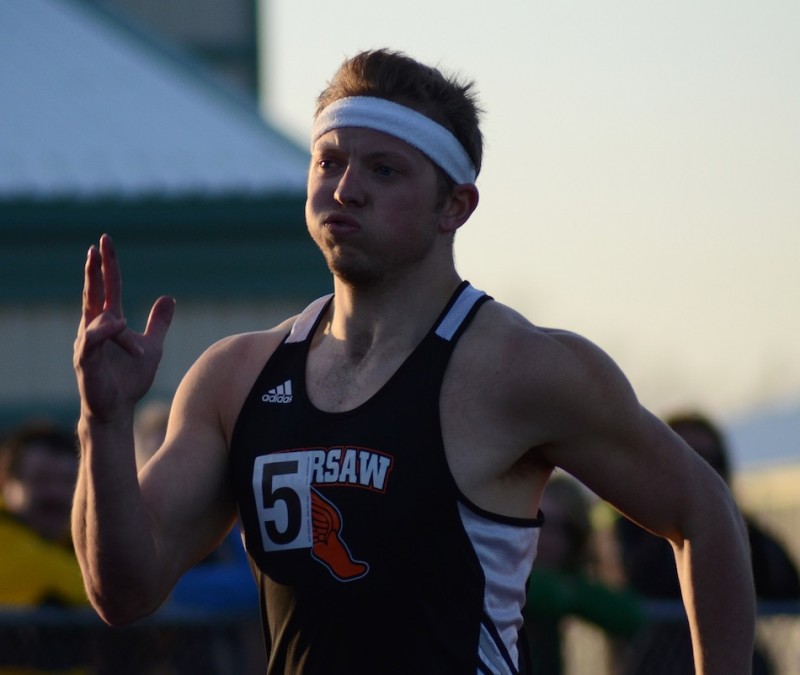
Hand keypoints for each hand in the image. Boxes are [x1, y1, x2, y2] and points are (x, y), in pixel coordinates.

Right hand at [73, 234, 174, 422]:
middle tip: (96, 247)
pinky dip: (104, 331)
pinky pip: (90, 340)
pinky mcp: (84, 360)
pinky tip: (118, 326)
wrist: (118, 409)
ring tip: (134, 344)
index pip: (108, 288)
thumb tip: (168, 297)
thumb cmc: (130, 379)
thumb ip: (158, 323)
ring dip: (117, 327)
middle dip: (95, 270)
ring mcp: (86, 344)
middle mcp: (94, 328)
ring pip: (98, 319)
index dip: (107, 266)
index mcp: (109, 322)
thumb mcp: (152, 346)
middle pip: (93, 293)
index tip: (104, 242)